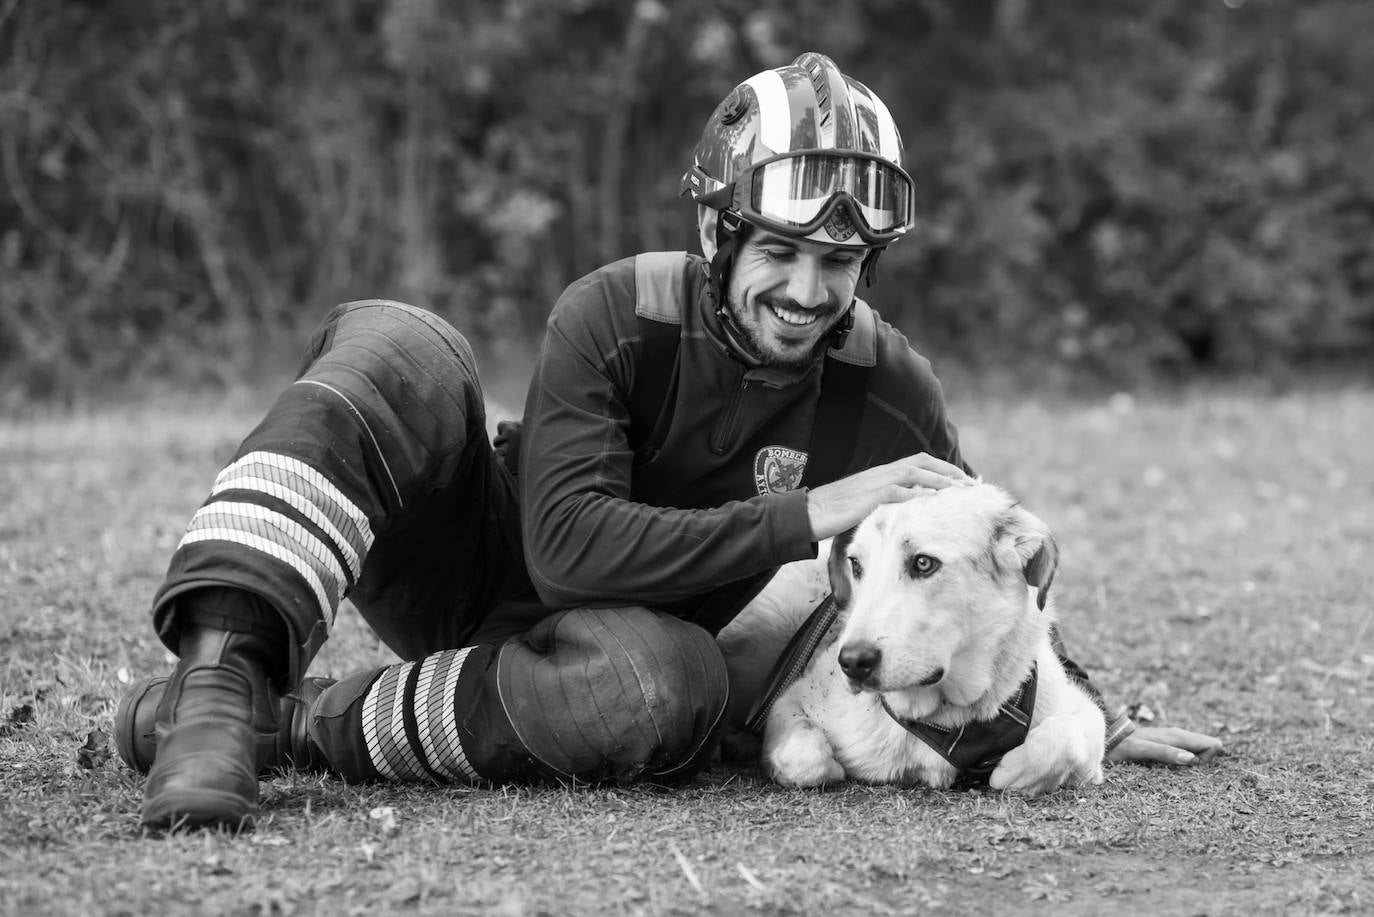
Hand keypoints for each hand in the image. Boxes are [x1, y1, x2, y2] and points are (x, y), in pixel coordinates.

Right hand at [806, 453, 970, 540]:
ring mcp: (874, 483)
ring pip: (914, 473)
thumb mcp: (863, 506)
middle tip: (971, 484)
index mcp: (880, 473)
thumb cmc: (832, 513)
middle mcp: (880, 473)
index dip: (942, 468)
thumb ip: (883, 505)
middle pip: (921, 462)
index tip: (962, 480)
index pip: (917, 462)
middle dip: (949, 470)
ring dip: (940, 480)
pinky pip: (897, 492)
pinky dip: (917, 494)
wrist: (806, 513)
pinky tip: (933, 501)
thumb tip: (902, 515)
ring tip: (960, 490)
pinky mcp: (867, 497)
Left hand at [1108, 725, 1223, 765]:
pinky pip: (1184, 755)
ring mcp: (1171, 741)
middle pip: (1206, 749)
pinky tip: (1172, 773)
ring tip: (1179, 776)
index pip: (1212, 745)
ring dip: (1194, 766)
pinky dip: (1183, 765)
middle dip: (1205, 764)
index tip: (1190, 768)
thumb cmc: (1121, 744)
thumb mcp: (1142, 750)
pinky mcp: (1164, 748)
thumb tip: (1191, 759)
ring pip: (1196, 753)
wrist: (1104, 737)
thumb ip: (1165, 752)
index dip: (1207, 760)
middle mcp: (1177, 736)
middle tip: (1184, 774)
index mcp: (1177, 736)